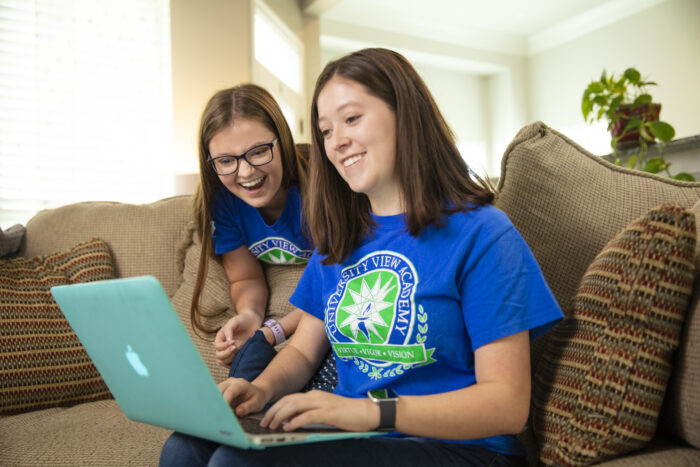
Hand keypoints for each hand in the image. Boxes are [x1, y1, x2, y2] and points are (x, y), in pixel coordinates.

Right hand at [214, 312, 262, 366]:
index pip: (218, 347)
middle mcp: (224, 347)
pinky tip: (241, 358)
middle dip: (226, 353)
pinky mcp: (238, 355)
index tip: (233, 341)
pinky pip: (233, 364)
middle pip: (219, 356)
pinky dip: (236, 364)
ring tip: (239, 351)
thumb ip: (229, 329)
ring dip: (231, 358)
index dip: (224, 346)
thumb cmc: (242, 320)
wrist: (253, 322)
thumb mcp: (234, 321)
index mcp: (220, 338)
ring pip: (225, 361)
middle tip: (235, 347)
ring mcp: (231, 352)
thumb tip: (228, 340)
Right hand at [218, 377, 267, 415]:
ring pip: (215, 392)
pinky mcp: (221, 389)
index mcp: (241, 384)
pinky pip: (215, 395)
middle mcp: (231, 382)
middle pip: (219, 390)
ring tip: (214, 414)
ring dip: (213, 403)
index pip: (230, 391)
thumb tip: (238, 412)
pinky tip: (213, 411)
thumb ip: (248, 407)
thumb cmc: (257, 398)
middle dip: (217, 402)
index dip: (225, 401)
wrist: (257, 392)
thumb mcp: (257, 403)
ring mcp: (225, 384)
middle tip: (216, 415)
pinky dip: (214, 403)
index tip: (222, 411)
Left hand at [261, 390, 378, 432]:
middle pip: (288, 401)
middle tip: (264, 423)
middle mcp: (316, 396)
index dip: (276, 407)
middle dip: (274, 411)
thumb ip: (310, 414)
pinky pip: (307, 415)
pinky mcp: (327, 412)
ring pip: (294, 406)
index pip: (290, 398)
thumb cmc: (347, 414)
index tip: (267, 417)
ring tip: (272, 426)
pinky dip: (295, 421)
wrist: (367, 412)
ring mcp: (322, 403)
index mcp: (315, 395)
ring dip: (280, 416)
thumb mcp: (325, 412)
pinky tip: (287, 427)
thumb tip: (292, 422)